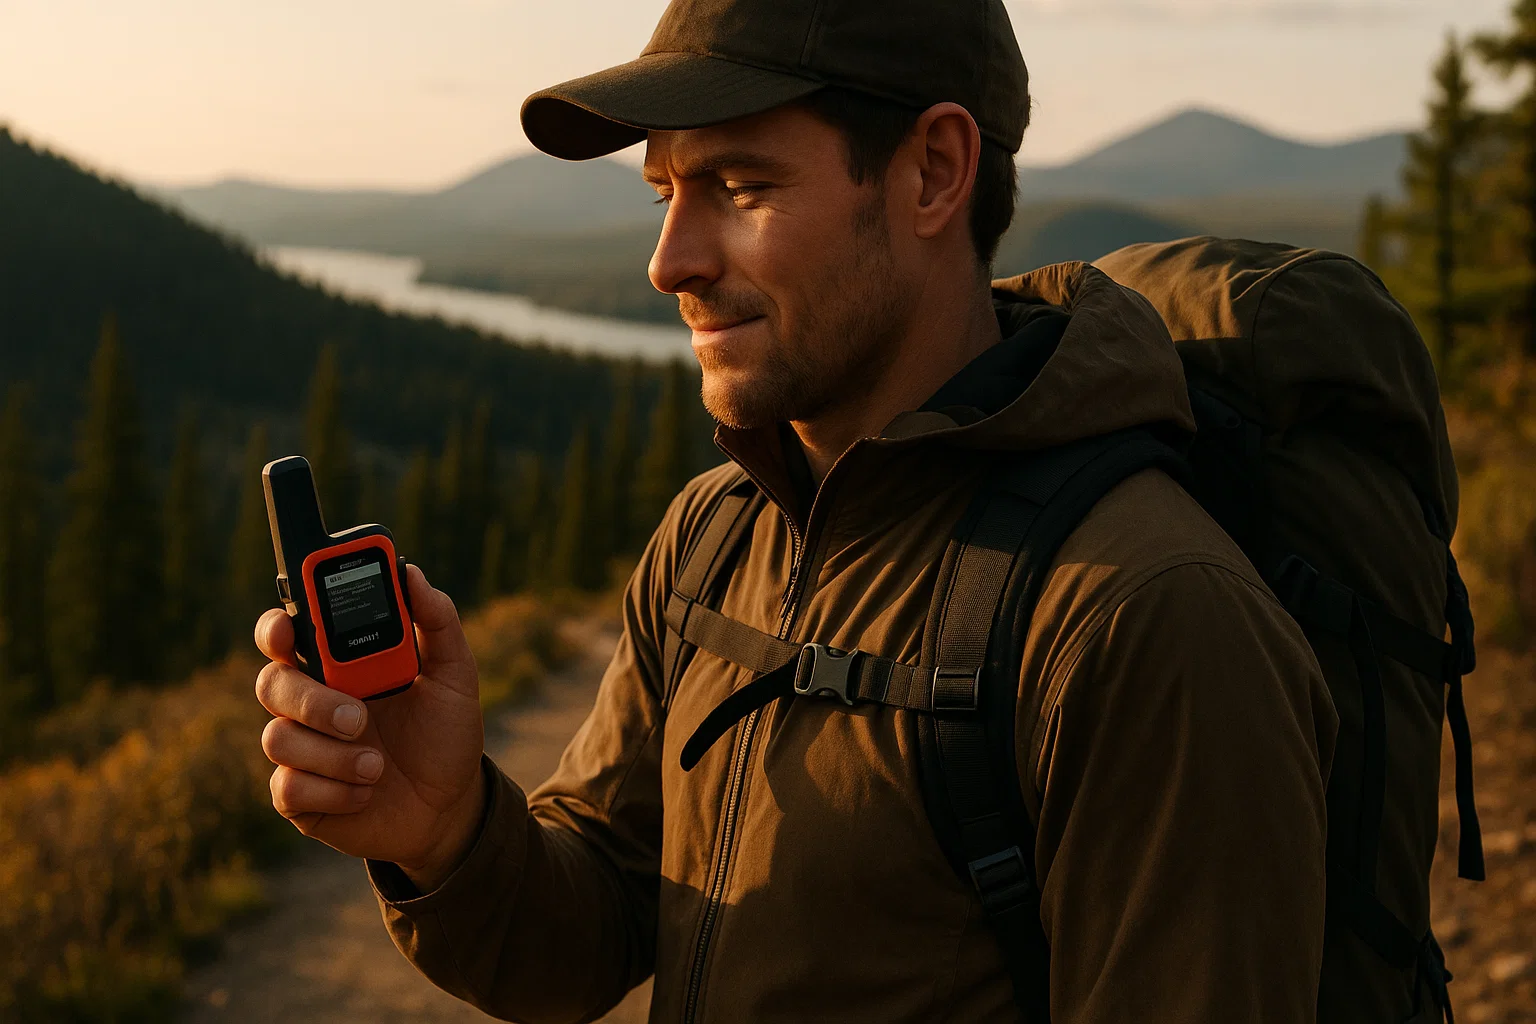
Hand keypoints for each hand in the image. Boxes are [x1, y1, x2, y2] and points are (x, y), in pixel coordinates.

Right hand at [255, 564, 486, 891]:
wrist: (450, 803)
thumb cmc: (444, 733)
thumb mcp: (454, 675)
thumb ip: (437, 622)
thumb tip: (411, 572)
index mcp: (337, 665)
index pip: (285, 632)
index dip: (274, 626)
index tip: (287, 628)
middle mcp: (309, 702)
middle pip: (272, 683)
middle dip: (311, 700)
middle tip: (358, 718)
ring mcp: (300, 749)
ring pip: (278, 738)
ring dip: (332, 755)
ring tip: (378, 767)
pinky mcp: (299, 795)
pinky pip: (288, 787)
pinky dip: (333, 790)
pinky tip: (366, 792)